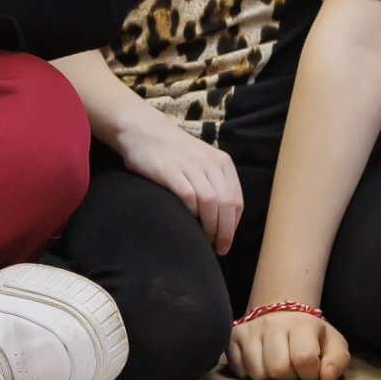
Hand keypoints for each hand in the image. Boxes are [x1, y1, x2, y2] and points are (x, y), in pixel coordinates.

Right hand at [113, 112, 243, 254]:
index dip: (233, 225)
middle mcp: (210, 163)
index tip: (226, 240)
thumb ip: (214, 182)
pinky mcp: (170, 171)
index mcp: (222, 162)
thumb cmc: (173, 151)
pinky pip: (189, 197)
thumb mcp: (202, 160)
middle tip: (218, 249)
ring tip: (204, 241)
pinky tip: (188, 223)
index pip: (237, 200)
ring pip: (211, 203)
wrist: (144, 130)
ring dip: (210, 227)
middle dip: (225, 231)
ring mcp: (190, 166)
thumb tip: (222, 218)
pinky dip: (191, 213)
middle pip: (227, 204)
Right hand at [228, 309, 349, 379]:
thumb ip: (337, 360)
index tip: (310, 370)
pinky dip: (250, 373)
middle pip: (277, 369)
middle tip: (292, 369)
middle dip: (288, 377)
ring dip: (269, 377)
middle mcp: (273, 323)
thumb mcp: (333, 344)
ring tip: (277, 366)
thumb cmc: (310, 336)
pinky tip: (261, 363)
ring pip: (257, 373)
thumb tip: (325, 377)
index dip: (310, 373)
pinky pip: (239, 370)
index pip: (304, 359)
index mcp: (301, 324)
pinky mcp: (233, 336)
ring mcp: (250, 329)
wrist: (282, 312)